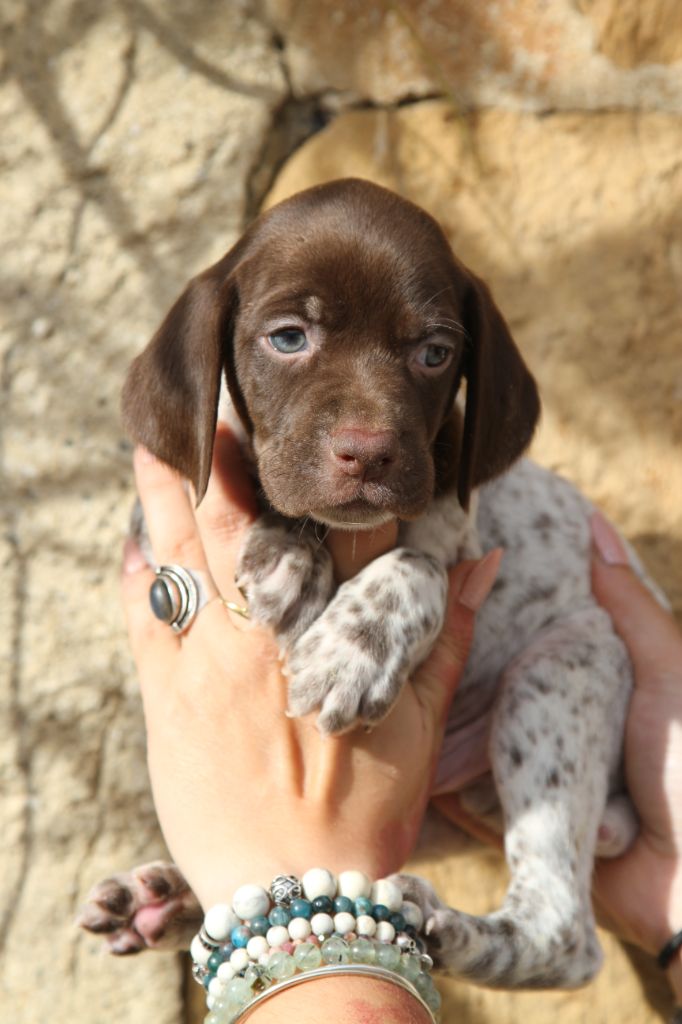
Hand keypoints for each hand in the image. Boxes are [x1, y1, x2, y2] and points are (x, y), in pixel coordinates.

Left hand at [122, 424, 500, 908]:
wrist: (294, 891)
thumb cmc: (364, 810)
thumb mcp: (422, 723)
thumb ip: (449, 634)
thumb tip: (480, 558)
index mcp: (338, 634)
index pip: (328, 526)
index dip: (313, 469)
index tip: (297, 425)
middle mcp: (269, 636)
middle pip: (240, 523)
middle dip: (222, 458)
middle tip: (207, 404)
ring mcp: (209, 663)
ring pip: (180, 555)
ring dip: (165, 496)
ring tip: (156, 443)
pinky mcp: (166, 698)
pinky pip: (142, 616)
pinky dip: (137, 571)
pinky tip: (133, 539)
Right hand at [433, 510, 681, 998]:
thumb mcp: (665, 673)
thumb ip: (631, 608)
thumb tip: (594, 525)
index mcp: (588, 682)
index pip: (529, 632)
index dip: (493, 601)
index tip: (448, 562)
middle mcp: (552, 721)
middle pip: (491, 681)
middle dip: (452, 657)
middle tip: (399, 619)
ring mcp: (531, 772)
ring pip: (469, 735)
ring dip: (437, 716)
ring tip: (387, 673)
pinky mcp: (513, 820)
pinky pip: (464, 796)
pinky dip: (437, 778)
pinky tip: (398, 744)